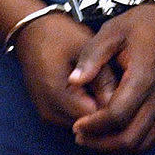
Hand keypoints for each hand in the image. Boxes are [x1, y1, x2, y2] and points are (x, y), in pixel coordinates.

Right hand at [14, 12, 117, 127]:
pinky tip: (90, 88)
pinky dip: (83, 107)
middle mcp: (49, 110)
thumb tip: (118, 103)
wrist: (31, 30)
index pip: (92, 118)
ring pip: (81, 123)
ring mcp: (46, 113)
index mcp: (57, 93)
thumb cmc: (58, 34)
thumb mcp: (86, 48)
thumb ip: (102, 77)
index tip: (123, 94)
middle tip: (115, 88)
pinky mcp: (47, 111)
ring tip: (102, 85)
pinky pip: (72, 117)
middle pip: (86, 124)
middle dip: (103, 111)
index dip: (111, 108)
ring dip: (93, 110)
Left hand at [68, 1, 154, 151]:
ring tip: (96, 139)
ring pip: (144, 142)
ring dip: (118, 147)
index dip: (94, 126)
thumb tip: (74, 81)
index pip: (117, 115)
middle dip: (103, 143)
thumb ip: (92, 56)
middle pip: (131, 137)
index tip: (77, 125)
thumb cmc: (147, 22)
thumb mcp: (115, 30)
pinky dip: (135, 141)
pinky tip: (118, 133)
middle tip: (82, 136)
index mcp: (144, 76)